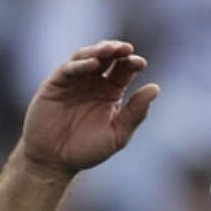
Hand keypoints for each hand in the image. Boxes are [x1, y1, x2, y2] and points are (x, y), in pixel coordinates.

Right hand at [20, 40, 159, 178]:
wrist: (55, 161)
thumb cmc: (87, 150)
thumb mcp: (118, 134)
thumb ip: (136, 113)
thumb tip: (155, 88)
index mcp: (111, 92)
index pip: (124, 70)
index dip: (132, 63)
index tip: (141, 63)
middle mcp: (93, 82)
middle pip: (107, 58)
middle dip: (116, 51)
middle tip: (127, 49)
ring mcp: (74, 81)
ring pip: (87, 57)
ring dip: (99, 51)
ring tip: (111, 50)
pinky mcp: (56, 83)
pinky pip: (69, 69)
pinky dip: (81, 65)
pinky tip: (93, 65)